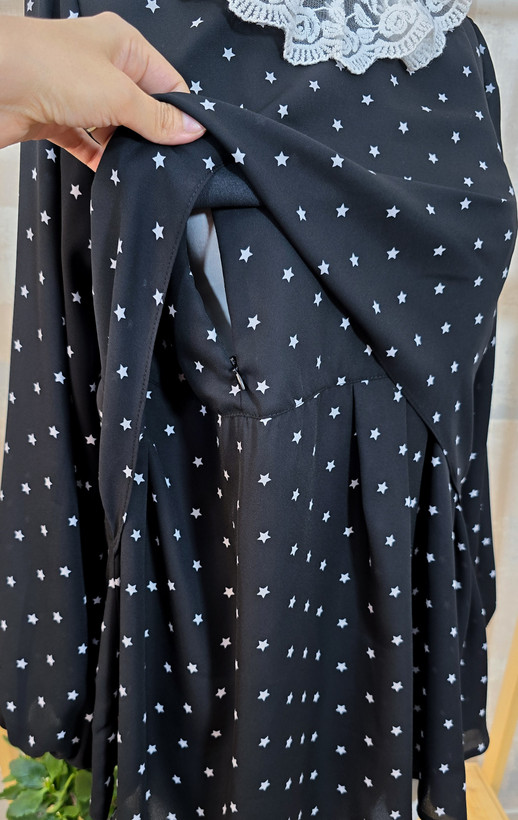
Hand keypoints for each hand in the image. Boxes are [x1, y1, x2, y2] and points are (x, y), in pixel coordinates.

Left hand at [0, 12, 204, 169]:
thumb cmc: (51, 69)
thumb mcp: (118, 94)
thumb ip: (156, 118)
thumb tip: (193, 130)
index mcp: (123, 45)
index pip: (167, 81)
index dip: (180, 112)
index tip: (193, 144)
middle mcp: (102, 65)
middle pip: (142, 106)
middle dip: (153, 134)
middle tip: (170, 164)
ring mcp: (78, 93)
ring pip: (115, 127)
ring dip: (126, 149)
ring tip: (144, 172)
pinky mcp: (57, 118)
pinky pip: (87, 142)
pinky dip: (100, 159)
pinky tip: (112, 174)